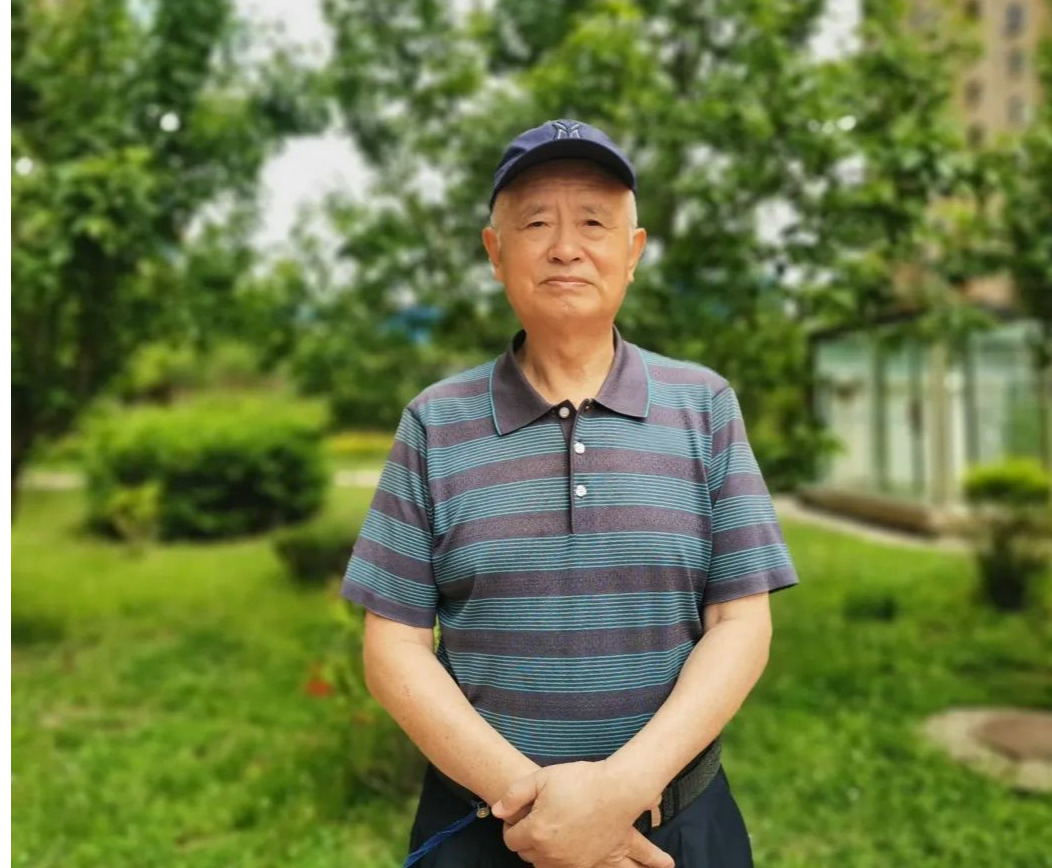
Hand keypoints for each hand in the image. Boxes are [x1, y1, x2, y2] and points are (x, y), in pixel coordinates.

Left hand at [491, 761, 667, 867]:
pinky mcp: (586, 864)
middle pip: (525, 854)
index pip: (510, 839)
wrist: (618, 791)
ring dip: (540, 850)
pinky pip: (562, 867)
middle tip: (536, 818)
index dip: (511, 825)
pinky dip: (558, 857)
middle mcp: (551, 852)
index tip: (520, 813)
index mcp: (537, 831)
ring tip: (550, 828)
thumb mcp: (542, 777)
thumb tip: (497, 811)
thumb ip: (514, 795)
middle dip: (525, 837)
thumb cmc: (580, 781)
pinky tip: (565, 838)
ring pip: (542, 864)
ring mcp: (570, 861)